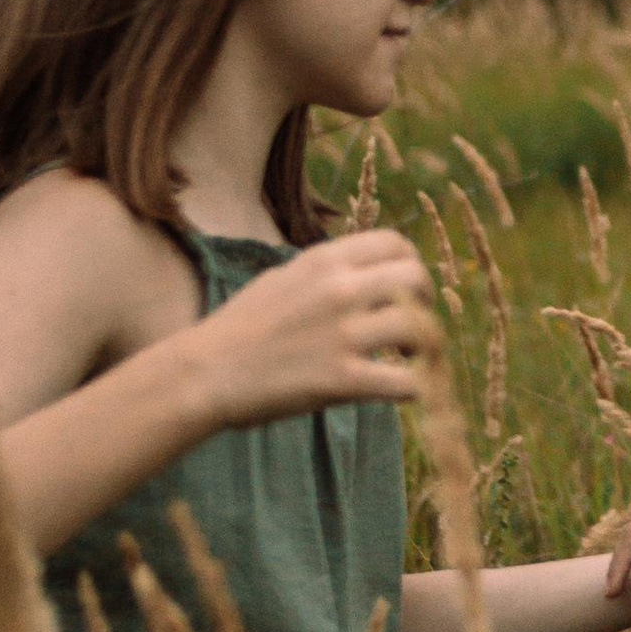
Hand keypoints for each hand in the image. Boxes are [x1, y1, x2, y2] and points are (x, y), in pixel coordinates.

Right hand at [181, 231, 436, 427]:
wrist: (204, 373)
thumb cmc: (240, 328)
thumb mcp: (282, 278)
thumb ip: (325, 271)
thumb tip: (364, 270)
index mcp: (324, 261)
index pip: (396, 243)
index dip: (411, 264)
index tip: (406, 288)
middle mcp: (339, 291)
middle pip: (417, 278)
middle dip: (426, 301)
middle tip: (413, 323)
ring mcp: (343, 335)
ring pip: (422, 329)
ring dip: (425, 346)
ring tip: (408, 358)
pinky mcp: (342, 379)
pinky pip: (408, 382)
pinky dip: (417, 387)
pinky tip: (403, 388)